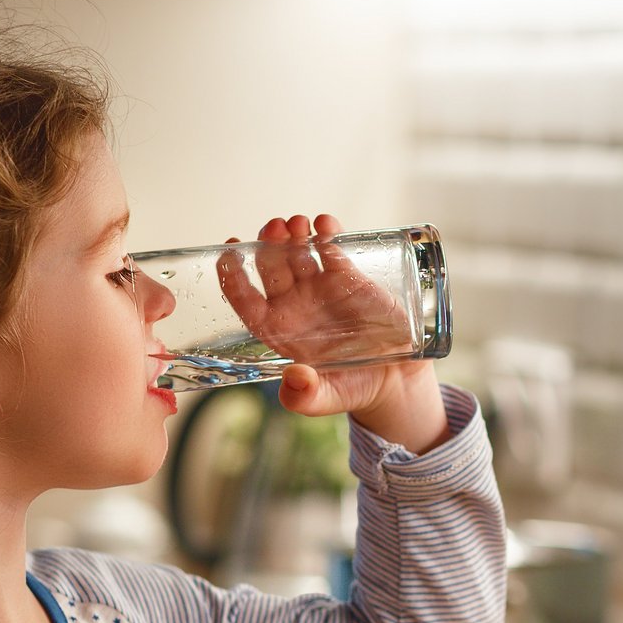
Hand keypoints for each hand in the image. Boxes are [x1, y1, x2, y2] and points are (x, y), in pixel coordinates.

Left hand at [223, 214, 447, 451]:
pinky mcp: (347, 277)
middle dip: (267, 244)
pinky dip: (327, 232)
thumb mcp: (327, 399)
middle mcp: (294, 304)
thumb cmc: (353, 388)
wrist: (394, 378)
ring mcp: (319, 287)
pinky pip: (331, 248)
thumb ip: (306, 397)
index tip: (228, 253)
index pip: (245, 299)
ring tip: (298, 223)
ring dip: (293, 233)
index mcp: (278, 329)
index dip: (232, 276)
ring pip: (297, 251)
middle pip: (270, 267)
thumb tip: (294, 379)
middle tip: (273, 228)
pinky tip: (325, 224)